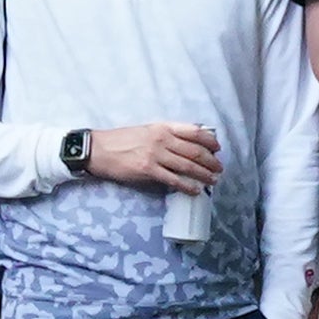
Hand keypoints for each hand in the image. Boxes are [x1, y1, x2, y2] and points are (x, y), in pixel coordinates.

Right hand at [79, 120, 225, 194]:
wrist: (99, 149)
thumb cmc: (122, 140)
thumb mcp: (147, 130)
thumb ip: (166, 134)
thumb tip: (187, 144)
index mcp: (163, 127)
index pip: (194, 131)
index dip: (209, 141)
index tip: (217, 148)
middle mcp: (162, 139)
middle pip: (194, 151)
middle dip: (211, 161)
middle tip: (219, 169)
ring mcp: (155, 155)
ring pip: (187, 166)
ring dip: (204, 174)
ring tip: (213, 181)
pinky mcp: (148, 170)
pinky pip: (173, 180)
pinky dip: (187, 186)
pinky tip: (195, 190)